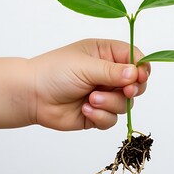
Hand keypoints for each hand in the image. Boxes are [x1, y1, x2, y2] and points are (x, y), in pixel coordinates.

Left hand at [28, 39, 149, 130]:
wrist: (32, 96)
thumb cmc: (54, 72)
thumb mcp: (86, 66)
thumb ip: (113, 71)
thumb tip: (136, 74)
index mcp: (106, 54)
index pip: (135, 58)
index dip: (141, 68)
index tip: (139, 77)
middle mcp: (108, 74)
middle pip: (136, 84)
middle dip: (131, 89)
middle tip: (125, 91)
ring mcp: (104, 95)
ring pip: (125, 104)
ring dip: (110, 103)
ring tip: (90, 99)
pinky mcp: (97, 113)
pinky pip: (112, 119)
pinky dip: (100, 116)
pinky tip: (85, 110)